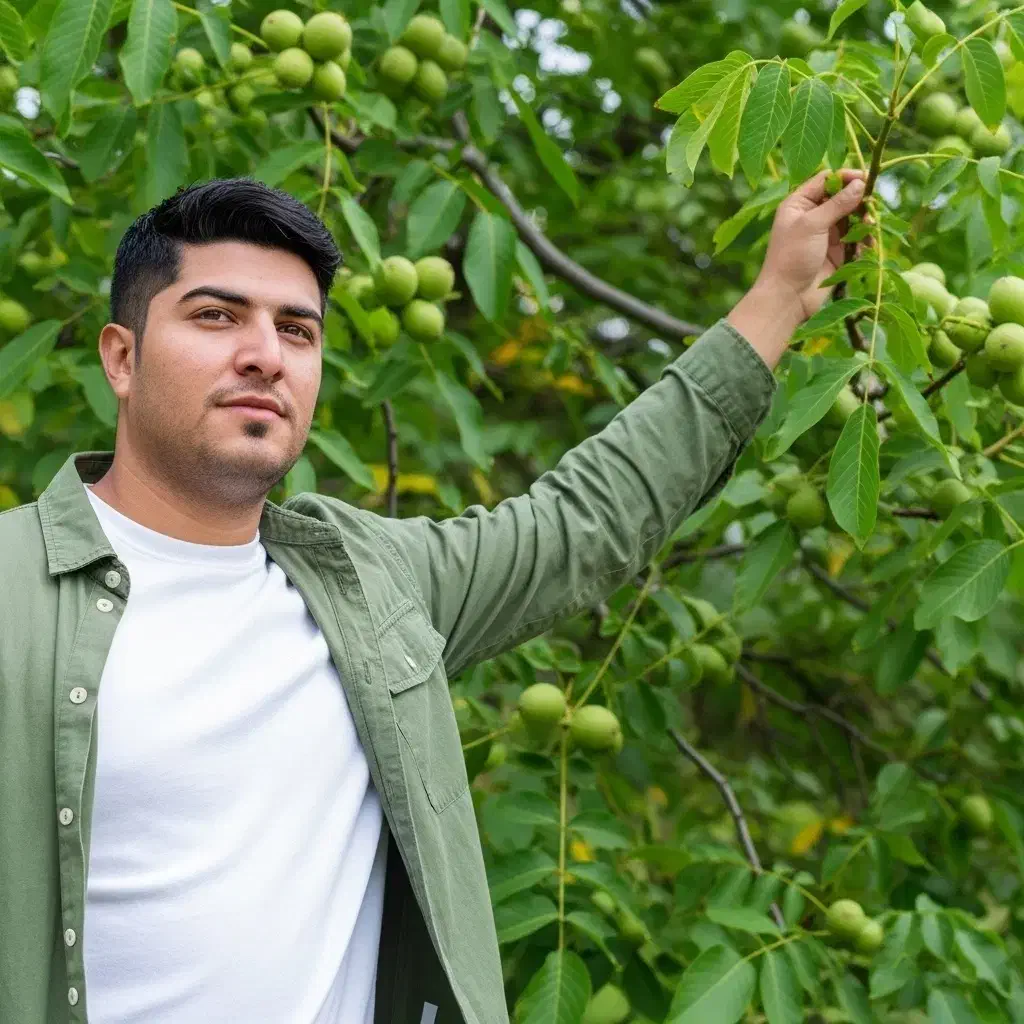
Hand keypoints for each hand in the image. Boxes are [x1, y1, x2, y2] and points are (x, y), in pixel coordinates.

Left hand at [756, 167, 866, 319]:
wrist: (788, 297)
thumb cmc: (792, 257)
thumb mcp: (812, 225)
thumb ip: (837, 204)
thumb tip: (860, 183)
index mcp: (799, 203)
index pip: (827, 180)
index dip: (847, 177)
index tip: (867, 179)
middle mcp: (813, 215)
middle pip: (843, 197)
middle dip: (860, 200)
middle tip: (872, 207)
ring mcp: (826, 233)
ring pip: (853, 217)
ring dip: (864, 220)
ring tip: (869, 228)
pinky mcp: (837, 251)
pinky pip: (856, 238)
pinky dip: (863, 239)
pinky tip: (867, 246)